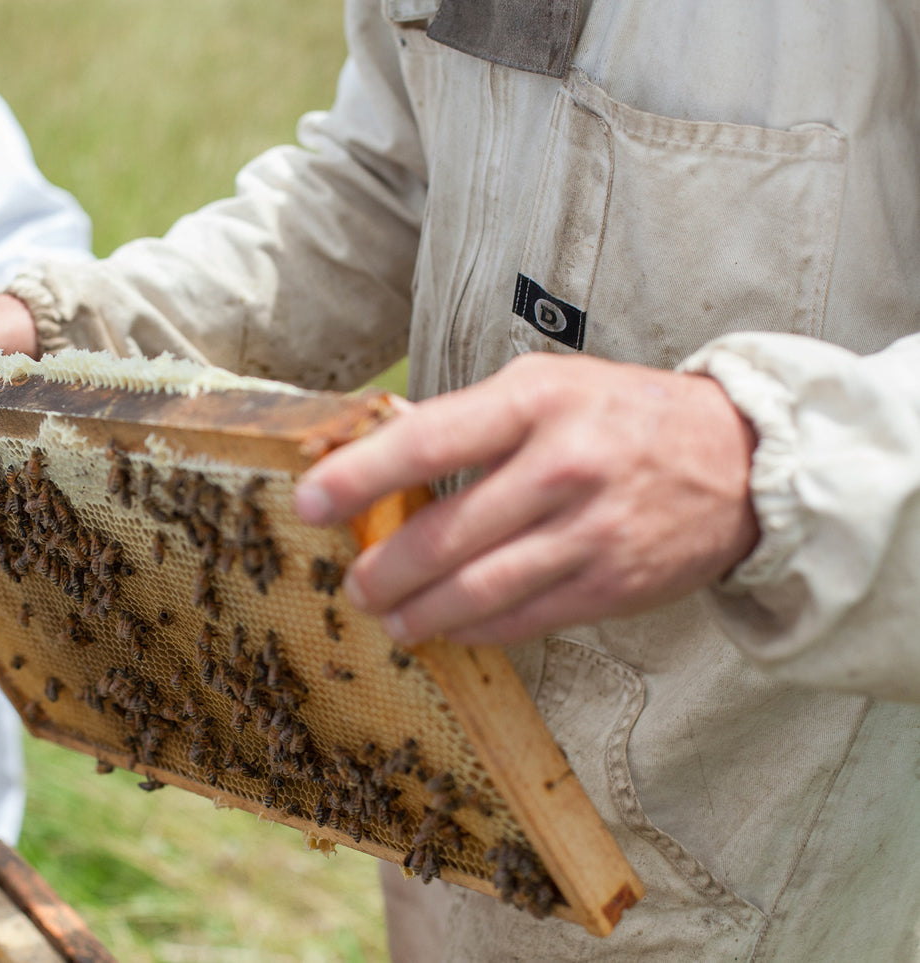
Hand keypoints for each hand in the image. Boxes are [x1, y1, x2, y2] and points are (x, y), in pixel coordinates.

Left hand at [292, 353, 760, 645]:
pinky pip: (524, 619)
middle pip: (445, 535)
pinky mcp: (613, 585)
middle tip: (355, 584)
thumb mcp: (547, 388)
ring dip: (420, 613)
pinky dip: (476, 630)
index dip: (358, 477)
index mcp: (534, 403)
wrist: (742, 459)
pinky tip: (448, 628)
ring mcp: (591, 532)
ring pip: (480, 590)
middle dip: (385, 570)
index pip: (426, 442)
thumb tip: (378, 449)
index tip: (308, 503)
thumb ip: (469, 420)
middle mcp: (561, 466)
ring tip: (389, 617)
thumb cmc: (621, 416)